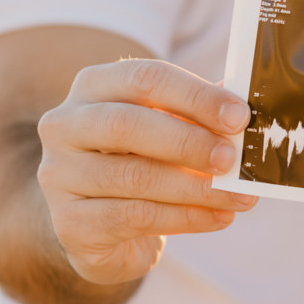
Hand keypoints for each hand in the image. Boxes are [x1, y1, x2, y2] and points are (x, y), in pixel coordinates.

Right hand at [36, 58, 255, 284]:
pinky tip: (218, 218)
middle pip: (127, 124)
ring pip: (133, 177)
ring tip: (240, 197)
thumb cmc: (142, 161)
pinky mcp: (68, 222)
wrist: (100, 226)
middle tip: (232, 159)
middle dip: (189, 142)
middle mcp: (65, 125)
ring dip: (196, 188)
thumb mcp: (168, 130)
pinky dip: (185, 217)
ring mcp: (59, 175)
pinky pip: (134, 217)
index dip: (195, 96)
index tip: (239, 117)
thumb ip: (199, 116)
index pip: (144, 77)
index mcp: (94, 86)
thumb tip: (244, 110)